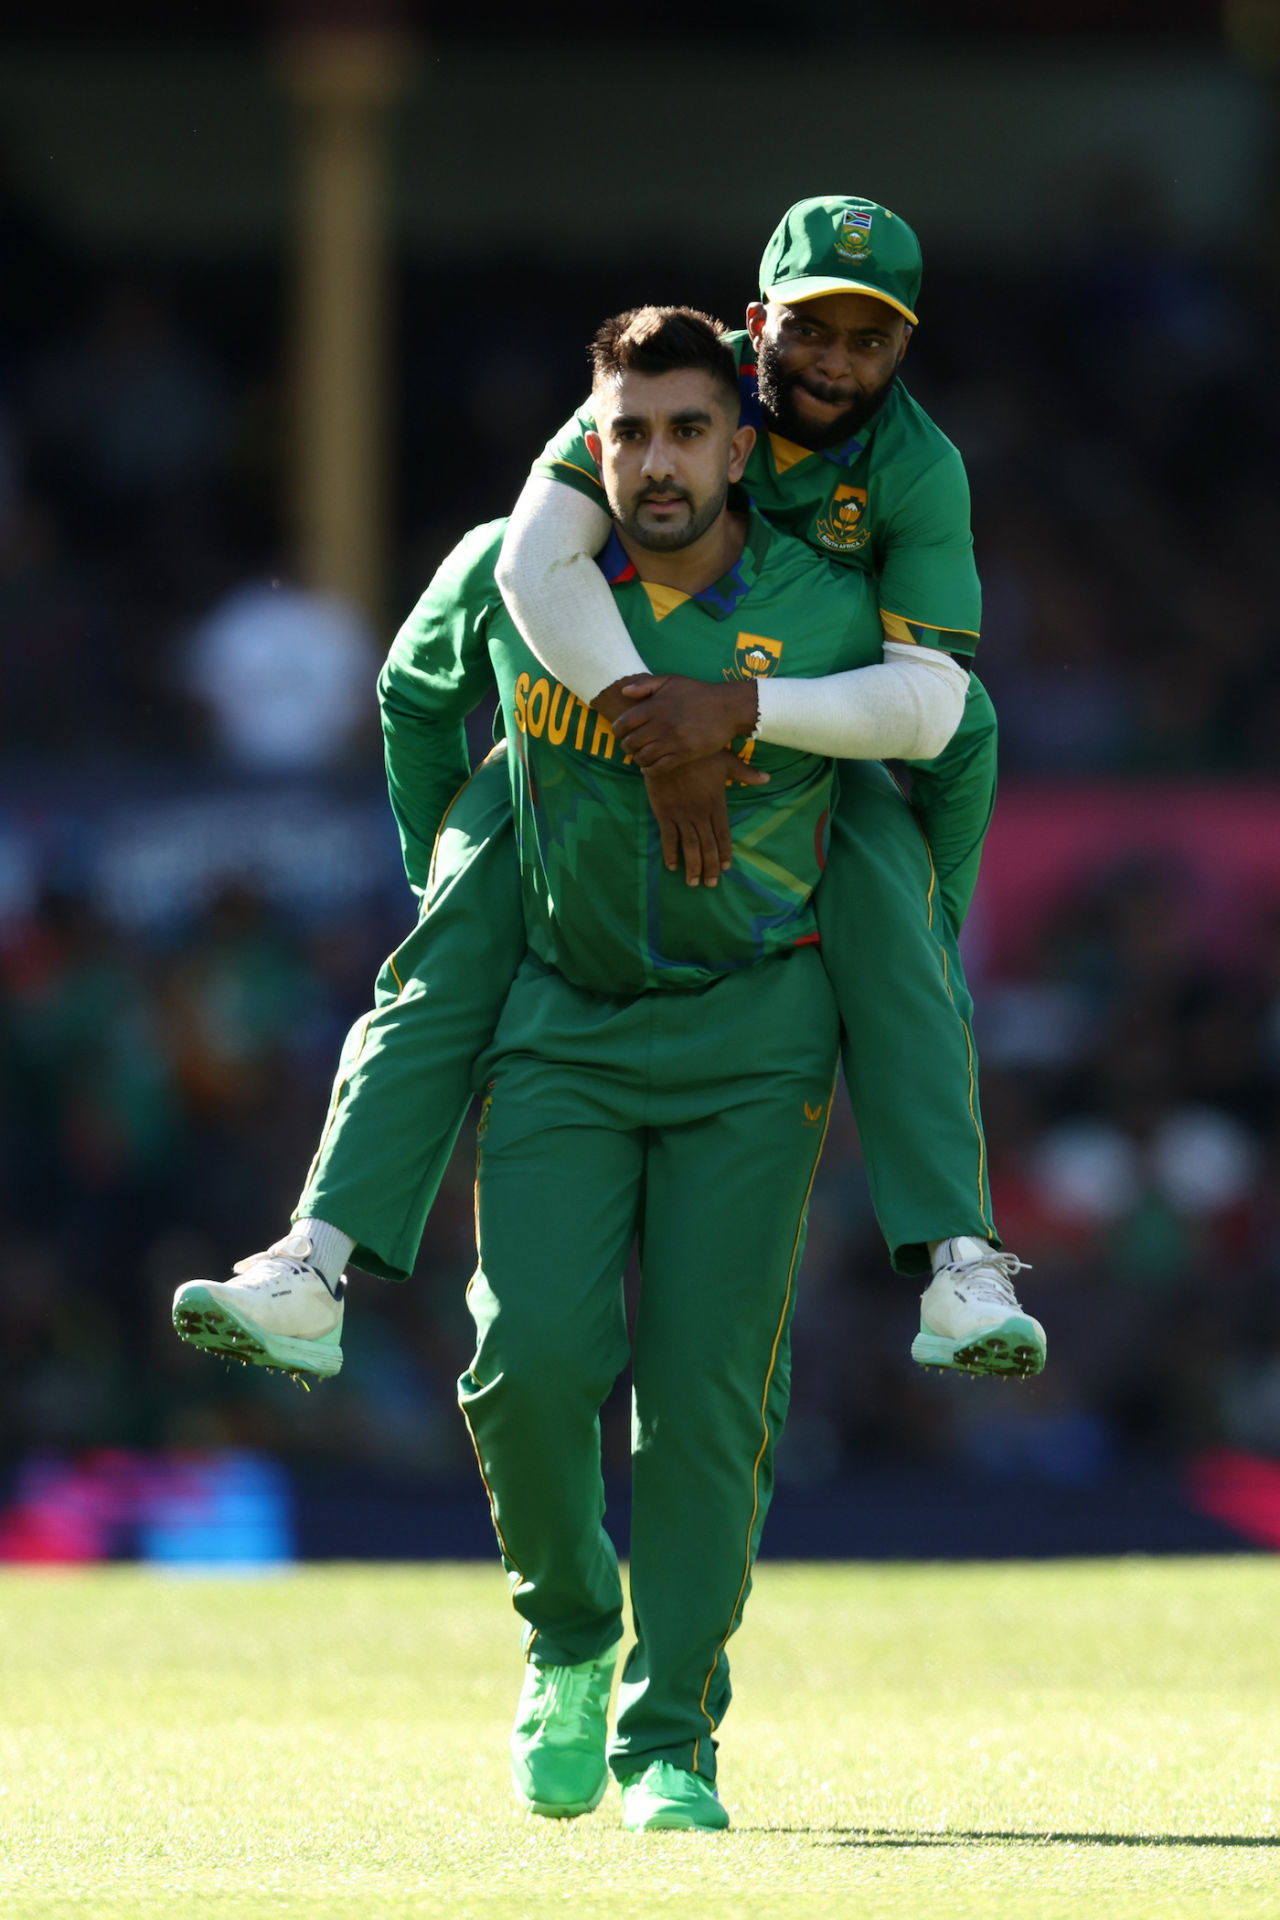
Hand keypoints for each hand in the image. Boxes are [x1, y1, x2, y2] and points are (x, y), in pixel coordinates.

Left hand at [613, 674, 758, 770]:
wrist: (727, 708)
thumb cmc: (698, 693)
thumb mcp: (672, 680)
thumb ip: (646, 684)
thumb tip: (624, 692)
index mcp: (655, 706)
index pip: (624, 723)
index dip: (617, 730)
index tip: (620, 732)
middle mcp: (662, 725)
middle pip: (631, 742)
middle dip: (626, 746)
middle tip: (630, 745)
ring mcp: (673, 741)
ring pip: (643, 757)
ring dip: (637, 759)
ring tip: (640, 755)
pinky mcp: (684, 754)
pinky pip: (659, 768)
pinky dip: (650, 770)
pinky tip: (649, 767)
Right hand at [643, 751, 768, 886]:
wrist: (668, 747)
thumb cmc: (698, 753)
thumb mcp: (726, 761)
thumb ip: (746, 773)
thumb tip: (768, 779)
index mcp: (716, 803)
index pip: (723, 833)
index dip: (724, 852)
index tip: (725, 867)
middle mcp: (700, 813)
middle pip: (708, 845)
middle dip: (710, 866)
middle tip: (710, 883)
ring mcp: (682, 814)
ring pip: (690, 846)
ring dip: (693, 865)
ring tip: (693, 882)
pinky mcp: (664, 812)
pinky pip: (668, 837)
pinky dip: (670, 853)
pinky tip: (672, 866)